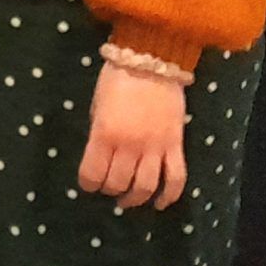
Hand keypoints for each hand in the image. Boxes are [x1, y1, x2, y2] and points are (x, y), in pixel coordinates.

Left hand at [79, 61, 187, 210]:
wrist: (151, 61)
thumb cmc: (116, 80)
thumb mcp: (96, 107)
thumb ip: (99, 135)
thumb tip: (100, 158)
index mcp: (105, 134)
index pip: (93, 174)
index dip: (88, 184)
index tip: (88, 185)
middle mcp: (130, 146)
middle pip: (119, 183)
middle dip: (110, 190)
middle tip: (107, 188)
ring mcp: (156, 147)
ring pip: (146, 186)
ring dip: (135, 199)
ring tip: (127, 201)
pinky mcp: (176, 145)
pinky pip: (176, 178)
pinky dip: (169, 196)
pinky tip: (160, 204)